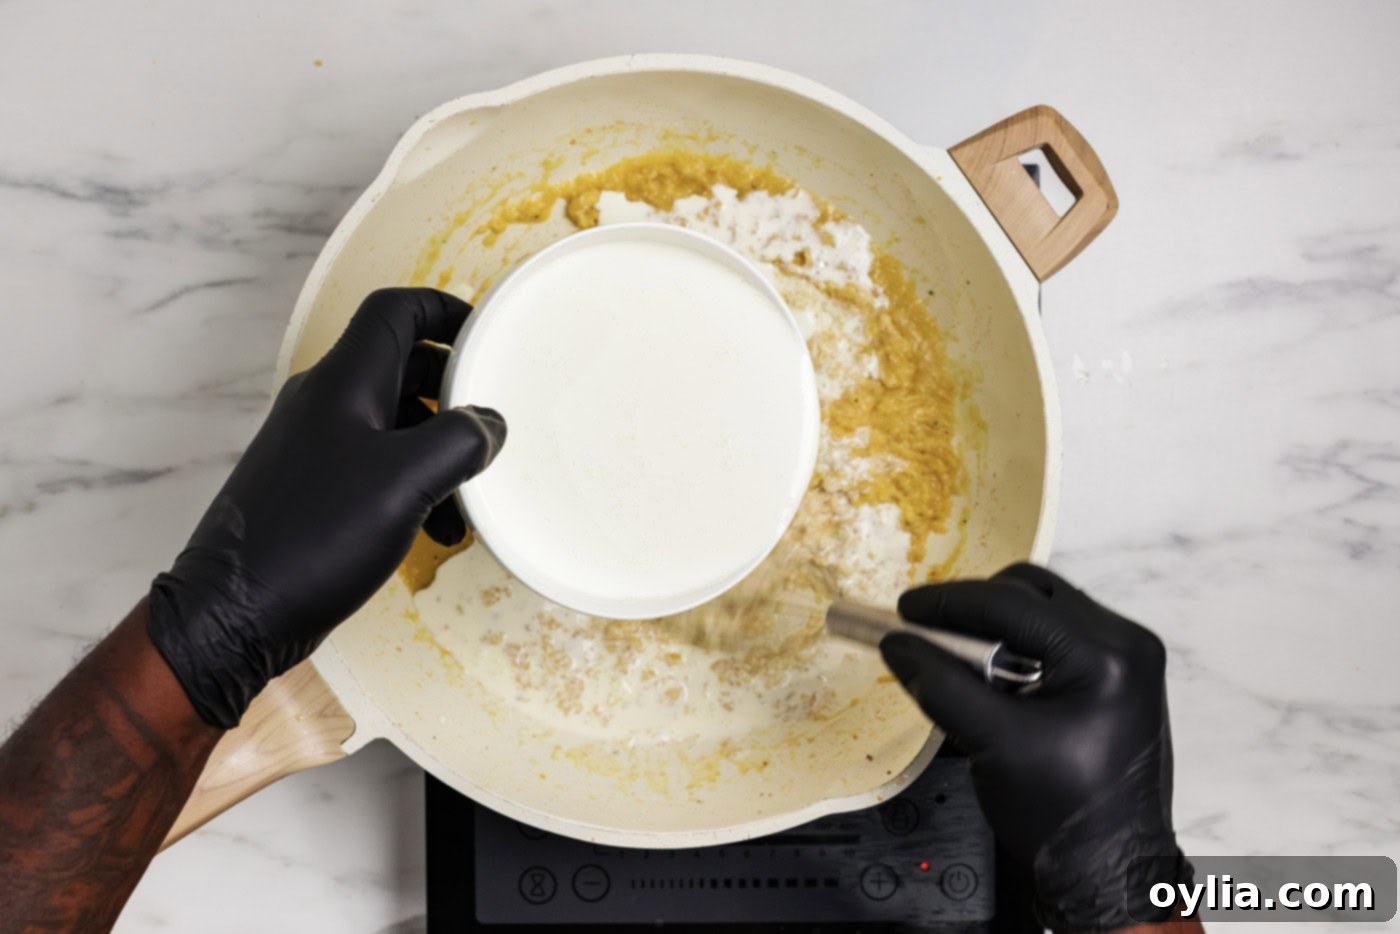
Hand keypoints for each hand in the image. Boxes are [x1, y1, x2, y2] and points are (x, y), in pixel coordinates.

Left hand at [148, 288, 505, 728]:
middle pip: (399, 365)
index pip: (395, 311)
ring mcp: (314, 446)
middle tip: (490, 420)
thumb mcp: (408, 482)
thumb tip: (488, 423)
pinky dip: (413, 483)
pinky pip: (375, 466)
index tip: (485, 335)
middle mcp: (325, 402)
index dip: (444, 311)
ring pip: (392, 422)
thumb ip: (459, 441)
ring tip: (469, 493)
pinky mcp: (312, 489)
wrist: (236, 612)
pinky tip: (437, 529)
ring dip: (437, 447)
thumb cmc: (318, 535)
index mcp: (345, 382)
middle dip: (452, 390)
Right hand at [880, 563, 1191, 931]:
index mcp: (1107, 657)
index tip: (906, 609)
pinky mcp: (1120, 677)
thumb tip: (897, 644)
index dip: (950, 603)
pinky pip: (1060, 638)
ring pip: (1046, 610)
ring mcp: (1128, 660)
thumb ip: (940, 686)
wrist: (1108, 869)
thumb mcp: (992, 744)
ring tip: (961, 662)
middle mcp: (1127, 645)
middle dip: (976, 609)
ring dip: (997, 627)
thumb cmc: (1062, 815)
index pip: (1013, 604)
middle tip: (929, 632)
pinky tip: (994, 678)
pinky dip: (1020, 646)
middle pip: (1033, 593)